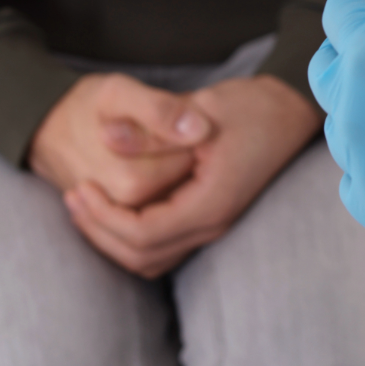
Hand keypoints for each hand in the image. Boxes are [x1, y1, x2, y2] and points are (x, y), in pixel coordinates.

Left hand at [64, 74, 323, 277]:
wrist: (291, 110)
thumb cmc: (251, 106)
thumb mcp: (200, 108)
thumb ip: (152, 127)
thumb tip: (104, 137)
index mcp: (211, 202)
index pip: (143, 234)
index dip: (103, 217)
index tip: (80, 187)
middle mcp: (214, 223)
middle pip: (142, 256)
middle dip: (100, 232)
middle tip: (73, 197)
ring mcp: (214, 224)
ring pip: (152, 259)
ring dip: (113, 239)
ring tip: (86, 206)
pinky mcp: (211, 217)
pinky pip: (164, 247)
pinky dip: (132, 236)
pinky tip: (116, 208)